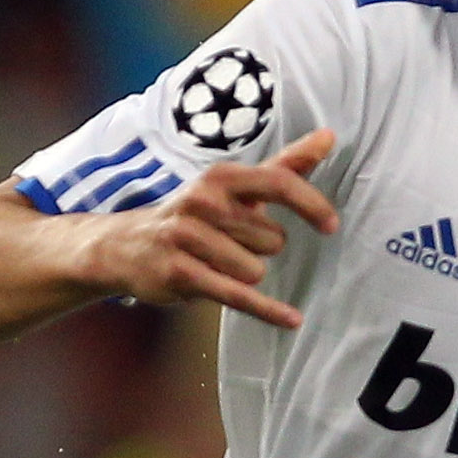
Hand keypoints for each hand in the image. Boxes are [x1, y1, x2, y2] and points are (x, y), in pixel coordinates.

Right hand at [75, 127, 339, 329]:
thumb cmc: (194, 215)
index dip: (310, 205)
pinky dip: (268, 311)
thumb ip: (284, 165)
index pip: (278, 183)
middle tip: (227, 245)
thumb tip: (329, 137)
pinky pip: (239, 297)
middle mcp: (203, 202)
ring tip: (214, 264)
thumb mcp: (234, 187)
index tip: (331, 225)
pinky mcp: (182, 274)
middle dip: (260, 249)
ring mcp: (188, 238)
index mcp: (221, 177)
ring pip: (255, 270)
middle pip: (272, 240)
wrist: (126, 245)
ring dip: (244, 274)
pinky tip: (292, 320)